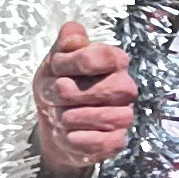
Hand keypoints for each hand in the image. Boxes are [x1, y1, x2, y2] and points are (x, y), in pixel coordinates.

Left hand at [33, 20, 137, 177]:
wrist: (53, 122)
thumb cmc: (58, 85)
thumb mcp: (55, 60)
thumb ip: (65, 42)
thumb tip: (75, 35)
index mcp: (114, 61)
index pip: (106, 56)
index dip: (77, 62)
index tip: (58, 68)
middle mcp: (125, 87)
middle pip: (111, 88)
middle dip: (74, 93)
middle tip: (56, 95)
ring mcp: (123, 114)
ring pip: (109, 117)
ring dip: (75, 117)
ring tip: (59, 117)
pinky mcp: (116, 140)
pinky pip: (106, 142)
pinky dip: (82, 139)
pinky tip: (68, 134)